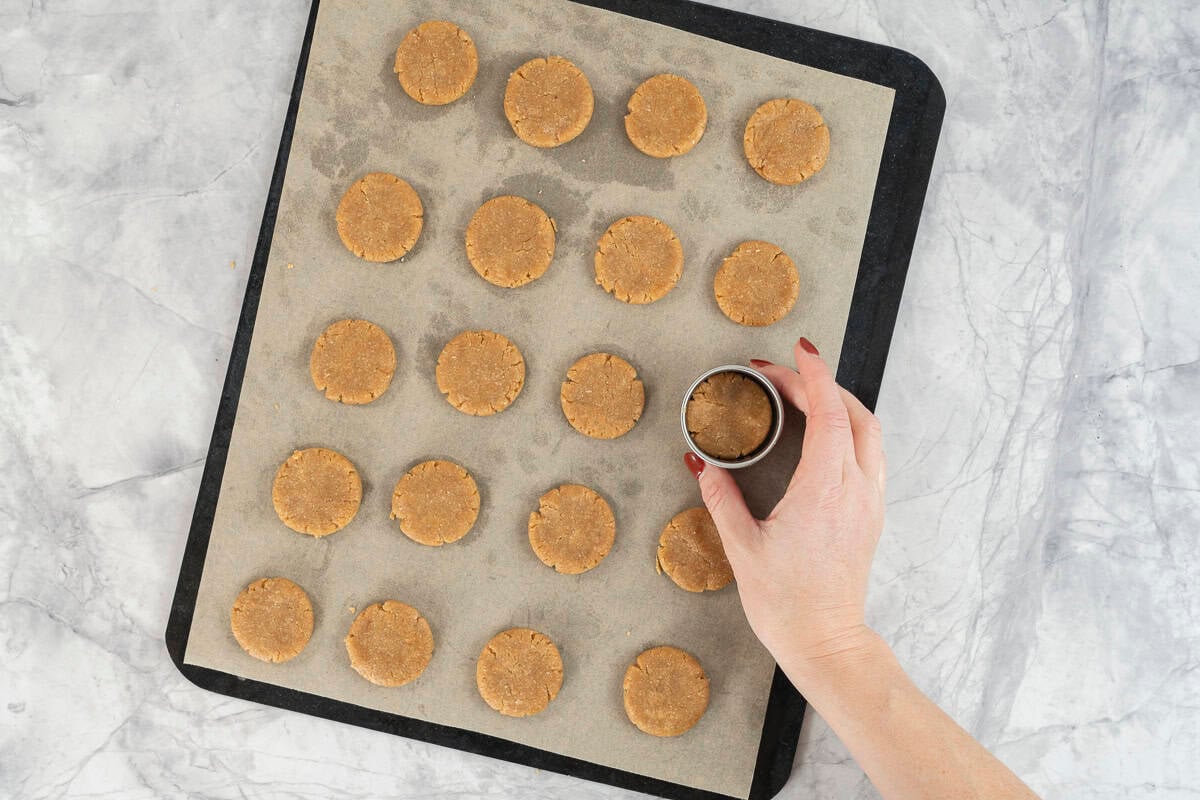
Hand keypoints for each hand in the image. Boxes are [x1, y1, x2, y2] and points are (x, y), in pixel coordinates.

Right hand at [684, 337, 886, 681]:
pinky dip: (849, 429)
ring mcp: (869, 502)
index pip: (828, 413)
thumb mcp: (742, 547)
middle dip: (820, 384)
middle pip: (853, 414)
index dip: (812, 376)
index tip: (796, 352)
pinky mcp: (871, 515)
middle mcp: (856, 489)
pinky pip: (870, 455)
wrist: (825, 643)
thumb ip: (721, 498)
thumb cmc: (786, 603)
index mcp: (825, 490)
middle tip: (781, 375)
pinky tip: (823, 435)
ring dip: (840, 405)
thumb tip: (702, 464)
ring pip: (868, 432)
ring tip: (804, 396)